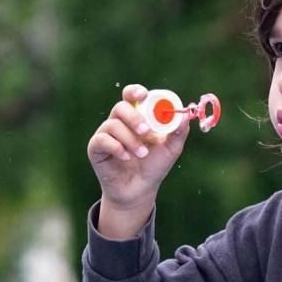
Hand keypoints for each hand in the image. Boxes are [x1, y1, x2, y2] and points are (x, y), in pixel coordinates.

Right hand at [87, 84, 189, 213]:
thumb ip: (178, 131)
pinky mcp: (95, 148)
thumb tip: (185, 115)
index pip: (131, 96)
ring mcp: (106, 134)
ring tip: (142, 154)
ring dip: (130, 139)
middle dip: (134, 118)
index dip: (135, 92)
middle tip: (146, 132)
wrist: (139, 190)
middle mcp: (119, 122)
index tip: (143, 95)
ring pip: (113, 125)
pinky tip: (126, 157)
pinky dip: (116, 147)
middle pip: (121, 107)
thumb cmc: (154, 166)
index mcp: (136, 116)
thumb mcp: (171, 149)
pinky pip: (101, 140)